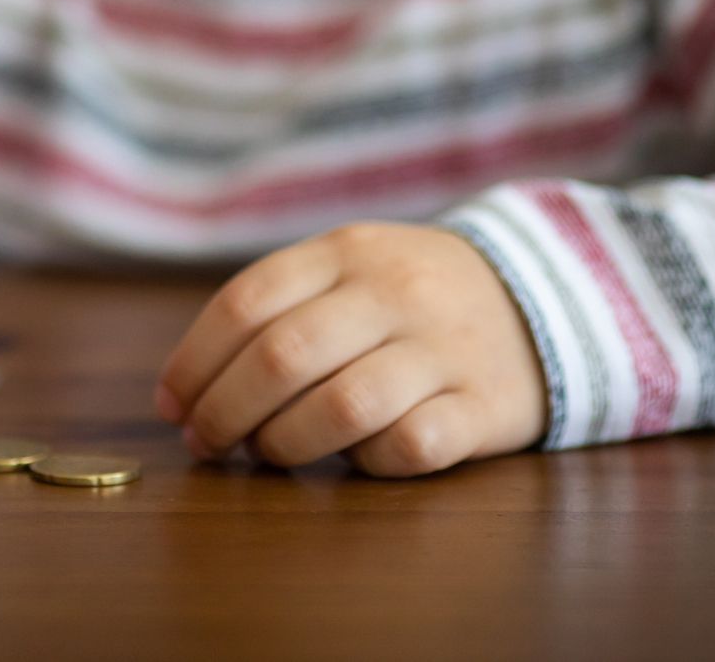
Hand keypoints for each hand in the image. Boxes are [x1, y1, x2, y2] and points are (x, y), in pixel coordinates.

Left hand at [154, 223, 547, 476]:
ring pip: (342, 406)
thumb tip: (185, 391)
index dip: (195, 361)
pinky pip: (409, 447)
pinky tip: (354, 458)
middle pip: (283, 356)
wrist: (542, 301)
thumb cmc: (408, 299)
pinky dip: (366, 463)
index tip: (171, 406)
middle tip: (205, 443)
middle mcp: (394, 292)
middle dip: (225, 411)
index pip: (247, 301)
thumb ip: (278, 310)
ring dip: (285, 444)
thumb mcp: (350, 269)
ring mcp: (444, 348)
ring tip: (269, 454)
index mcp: (347, 251)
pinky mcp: (486, 406)